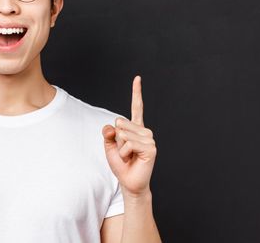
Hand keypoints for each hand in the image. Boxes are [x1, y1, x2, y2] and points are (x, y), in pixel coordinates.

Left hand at [102, 76, 156, 197]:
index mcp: (135, 128)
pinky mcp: (151, 148)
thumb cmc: (120, 164)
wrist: (129, 182)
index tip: (137, 78)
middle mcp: (144, 131)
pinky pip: (129, 144)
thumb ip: (108, 133)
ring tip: (129, 156)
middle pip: (120, 123)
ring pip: (124, 134)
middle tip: (124, 151)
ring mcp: (149, 139)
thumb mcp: (109, 146)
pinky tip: (132, 159)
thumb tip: (112, 127)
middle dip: (116, 139)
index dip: (137, 92)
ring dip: (121, 148)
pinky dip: (125, 153)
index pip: (137, 107)